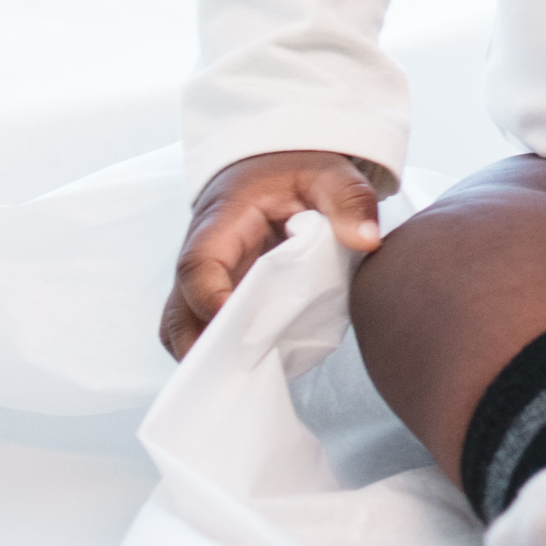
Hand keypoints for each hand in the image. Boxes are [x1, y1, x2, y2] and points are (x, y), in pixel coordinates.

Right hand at [158, 148, 388, 357]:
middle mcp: (204, 259)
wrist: (277, 169)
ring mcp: (209, 284)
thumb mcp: (327, 174)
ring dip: (210, 357)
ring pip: (186, 329)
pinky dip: (226, 354)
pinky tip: (260, 366)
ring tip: (250, 375)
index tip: (234, 322)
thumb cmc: (294, 172)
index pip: (198, 264)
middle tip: (239, 368)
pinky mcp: (223, 299)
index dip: (208, 297)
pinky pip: (209, 333)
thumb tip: (367, 239)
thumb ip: (348, 199)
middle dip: (200, 346)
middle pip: (178, 311)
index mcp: (221, 224)